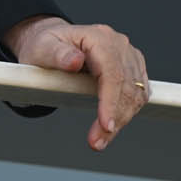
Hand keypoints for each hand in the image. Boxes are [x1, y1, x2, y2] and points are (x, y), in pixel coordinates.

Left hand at [5, 15, 149, 151]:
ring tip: (100, 139)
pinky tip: (111, 126)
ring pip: (135, 95)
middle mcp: (119, 46)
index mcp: (99, 38)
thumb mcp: (43, 48)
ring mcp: (129, 57)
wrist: (54, 44)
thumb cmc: (46, 45)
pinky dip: (126, 113)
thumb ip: (57, 54)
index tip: (106, 125)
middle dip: (114, 118)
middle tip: (97, 141)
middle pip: (126, 87)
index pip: (112, 73)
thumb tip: (75, 61)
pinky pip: (137, 95)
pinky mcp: (133, 70)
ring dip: (121, 120)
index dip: (111, 101)